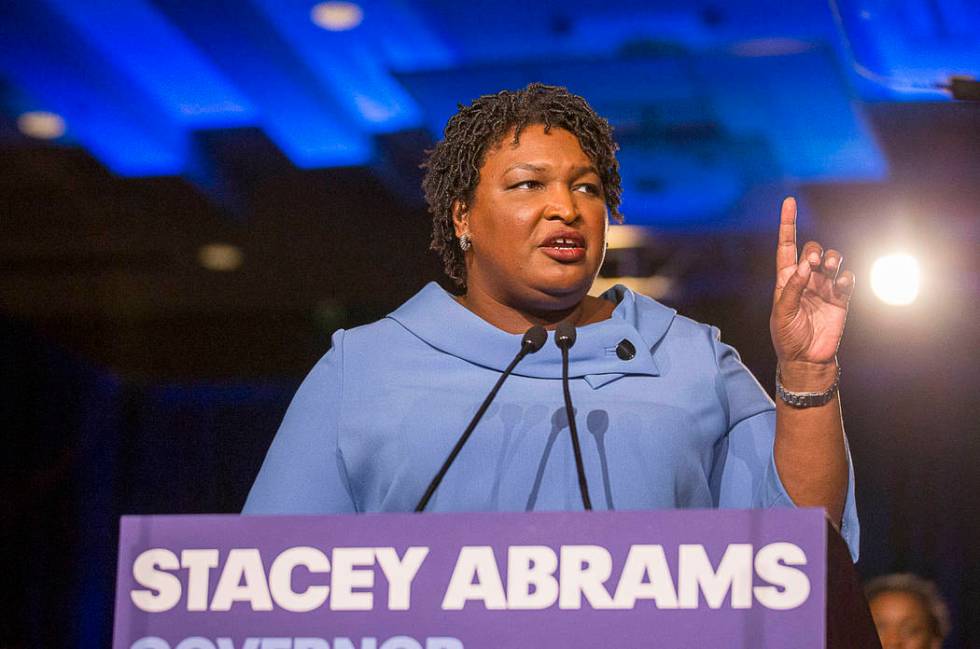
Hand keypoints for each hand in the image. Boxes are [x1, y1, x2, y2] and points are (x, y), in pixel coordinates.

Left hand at [770, 197, 854, 374]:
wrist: (806, 358)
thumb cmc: (787, 336)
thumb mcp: (782, 312)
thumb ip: (793, 288)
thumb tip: (805, 266)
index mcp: (786, 279)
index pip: (786, 245)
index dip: (788, 224)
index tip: (788, 201)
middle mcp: (806, 279)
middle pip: (811, 249)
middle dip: (813, 250)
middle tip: (813, 262)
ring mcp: (824, 287)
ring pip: (832, 260)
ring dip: (832, 259)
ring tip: (829, 267)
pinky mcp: (840, 298)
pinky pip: (847, 279)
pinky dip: (846, 277)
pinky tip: (841, 284)